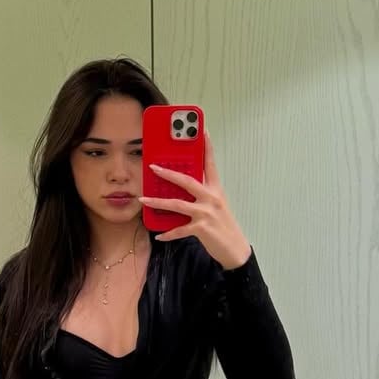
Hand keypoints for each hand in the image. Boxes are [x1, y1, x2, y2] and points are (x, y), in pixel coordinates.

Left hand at [139, 134, 251, 270]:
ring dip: (158, 202)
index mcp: (216, 189)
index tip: (202, 130)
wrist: (235, 249)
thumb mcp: (216, 205)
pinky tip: (158, 235)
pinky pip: (179, 230)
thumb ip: (201, 194)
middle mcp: (211, 198)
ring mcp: (206, 213)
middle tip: (152, 167)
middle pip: (187, 181)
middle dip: (168, 173)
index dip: (206, 146)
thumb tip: (181, 186)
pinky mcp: (202, 228)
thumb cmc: (223, 225)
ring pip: (177, 204)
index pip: (210, 163)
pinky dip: (168, 233)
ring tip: (143, 199)